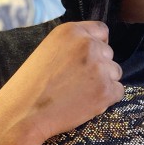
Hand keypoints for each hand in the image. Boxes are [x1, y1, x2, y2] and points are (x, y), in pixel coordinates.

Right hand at [0, 21, 124, 140]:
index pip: (101, 31)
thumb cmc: (31, 86)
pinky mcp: (106, 90)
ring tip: (80, 93)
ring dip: (104, 82)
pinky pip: (119, 91)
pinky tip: (87, 103)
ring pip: (115, 72)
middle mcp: (88, 45)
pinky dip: (107, 99)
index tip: (89, 59)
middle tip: (78, 82)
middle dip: (99, 66)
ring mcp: (99, 67)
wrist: (24, 113)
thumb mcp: (48, 51)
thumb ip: (72, 45)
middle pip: (109, 53)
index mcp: (71, 31)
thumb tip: (96, 48)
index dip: (98, 45)